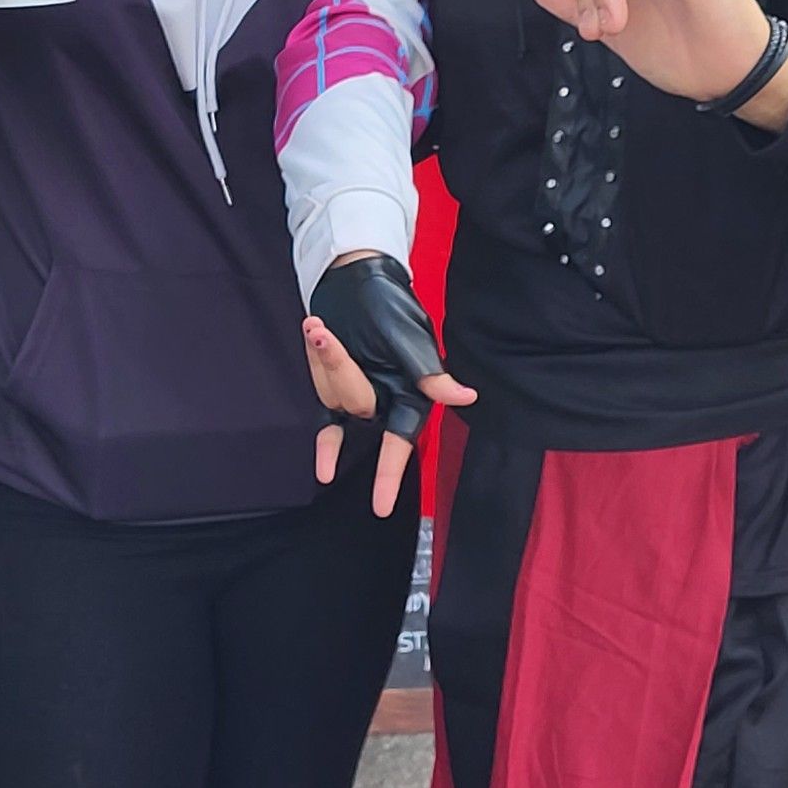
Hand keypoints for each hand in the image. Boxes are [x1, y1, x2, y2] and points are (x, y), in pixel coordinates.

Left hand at [303, 253, 475, 517]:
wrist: (355, 279)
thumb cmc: (388, 305)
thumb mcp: (408, 336)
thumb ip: (428, 373)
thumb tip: (466, 398)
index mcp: (412, 392)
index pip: (399, 441)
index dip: (388, 475)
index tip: (380, 508)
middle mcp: (387, 399)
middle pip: (355, 407)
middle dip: (337, 367)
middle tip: (324, 330)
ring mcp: (360, 394)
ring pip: (334, 398)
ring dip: (323, 359)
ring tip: (322, 326)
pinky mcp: (336, 385)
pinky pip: (324, 403)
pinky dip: (321, 415)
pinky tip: (321, 444)